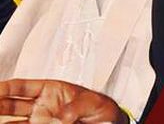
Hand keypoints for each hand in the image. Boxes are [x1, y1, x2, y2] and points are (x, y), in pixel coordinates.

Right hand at [0, 79, 129, 123]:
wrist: (108, 122)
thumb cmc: (100, 107)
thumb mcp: (91, 102)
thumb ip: (75, 107)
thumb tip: (62, 118)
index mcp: (50, 89)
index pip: (22, 87)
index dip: (5, 87)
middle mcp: (41, 106)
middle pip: (11, 105)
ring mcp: (40, 121)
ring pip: (13, 121)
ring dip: (2, 120)